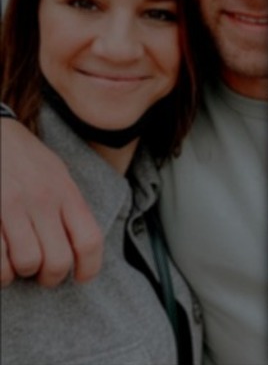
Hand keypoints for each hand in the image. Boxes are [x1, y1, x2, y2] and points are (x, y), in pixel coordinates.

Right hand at [1, 118, 102, 286]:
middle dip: (50, 276)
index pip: (89, 240)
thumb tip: (81, 245)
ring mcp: (11, 206)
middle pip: (58, 260)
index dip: (89, 268)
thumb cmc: (23, 156)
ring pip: (27, 263)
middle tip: (42, 273)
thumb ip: (69, 205)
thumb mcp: (57, 173)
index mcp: (65, 192)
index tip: (81, 277)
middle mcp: (42, 200)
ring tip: (16, 264)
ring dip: (20, 272)